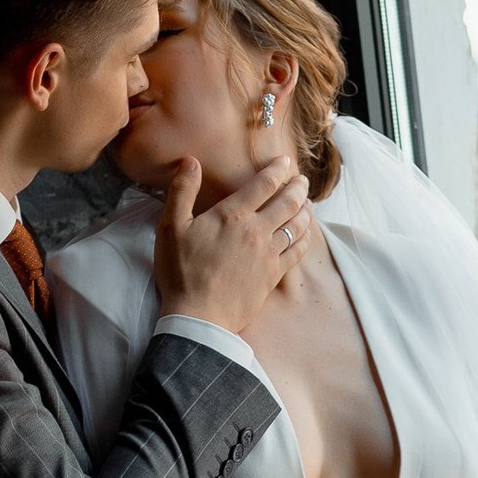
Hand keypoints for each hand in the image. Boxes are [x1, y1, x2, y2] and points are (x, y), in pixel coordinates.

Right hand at [154, 157, 311, 331]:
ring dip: (304, 209)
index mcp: (232, 215)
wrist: (199, 316)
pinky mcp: (273, 274)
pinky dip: (305, 237)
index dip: (277, 169)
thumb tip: (190, 162)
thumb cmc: (181, 272)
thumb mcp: (170, 227)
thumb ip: (181, 191)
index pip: (263, 184)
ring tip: (307, 202)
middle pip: (287, 202)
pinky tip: (306, 232)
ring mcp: (268, 254)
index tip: (285, 161)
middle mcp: (256, 231)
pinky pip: (298, 250)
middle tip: (302, 180)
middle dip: (298, 187)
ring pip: (297, 225)